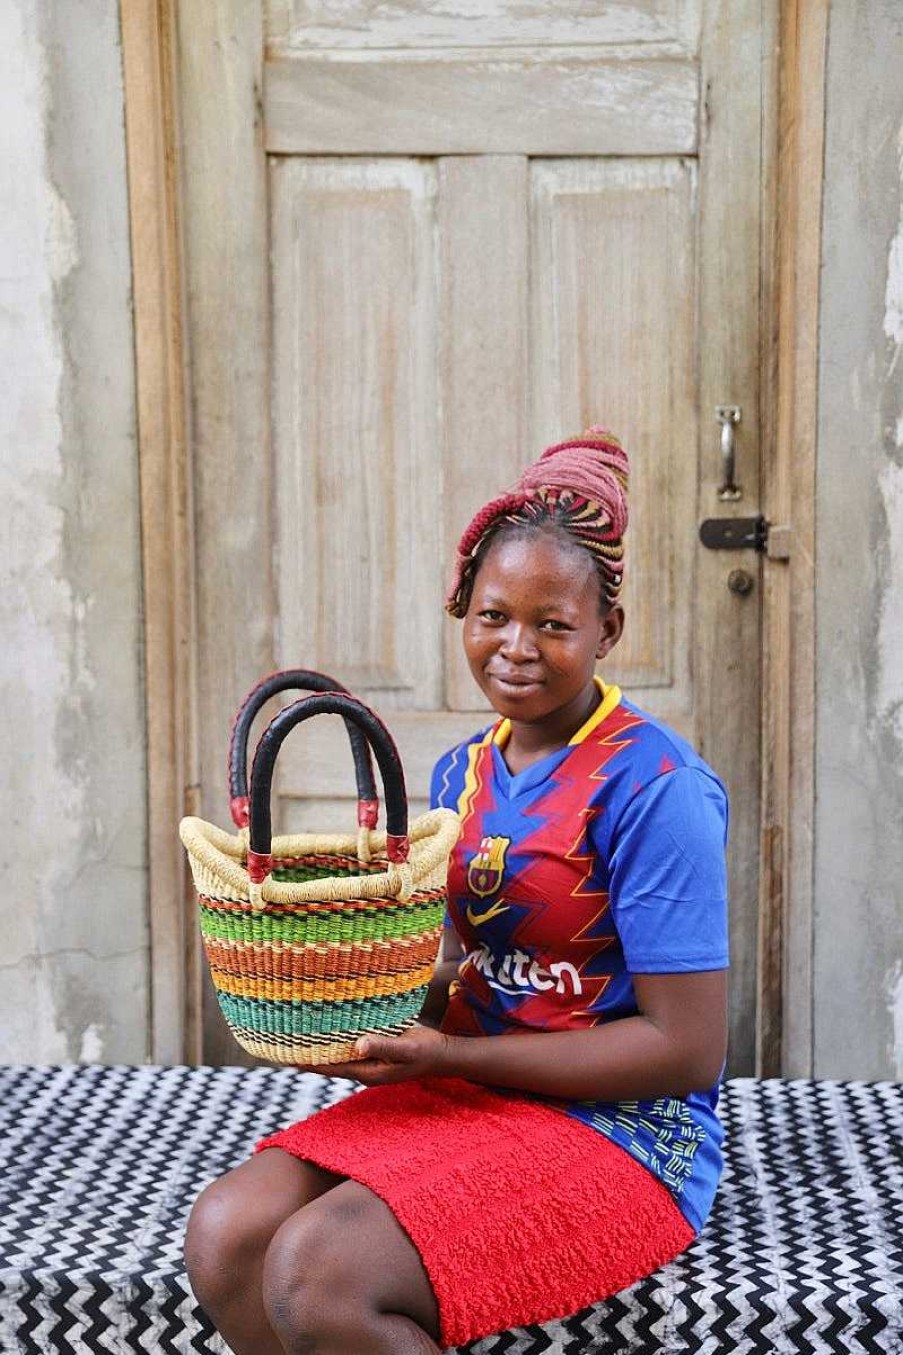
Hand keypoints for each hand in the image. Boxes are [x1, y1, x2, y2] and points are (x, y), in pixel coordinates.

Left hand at [297, 1023, 450, 1085]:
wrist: (443, 1054)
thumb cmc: (426, 1051)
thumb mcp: (407, 1047)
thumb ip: (384, 1046)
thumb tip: (358, 1045)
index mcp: (369, 1072)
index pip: (332, 1068)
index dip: (310, 1064)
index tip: (288, 1057)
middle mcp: (366, 1068)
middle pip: (331, 1063)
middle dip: (310, 1055)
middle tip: (285, 1044)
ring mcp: (371, 1061)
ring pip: (340, 1055)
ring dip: (322, 1047)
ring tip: (299, 1036)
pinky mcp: (376, 1051)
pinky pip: (351, 1047)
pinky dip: (337, 1040)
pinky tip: (328, 1029)